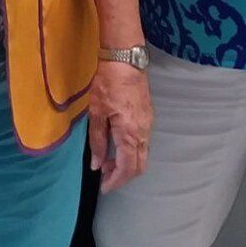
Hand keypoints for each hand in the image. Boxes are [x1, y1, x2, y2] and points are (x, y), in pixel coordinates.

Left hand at [88, 58, 152, 192]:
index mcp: (130, 133)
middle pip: (139, 165)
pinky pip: (143, 143)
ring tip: (107, 160)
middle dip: (123, 175)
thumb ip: (98, 141)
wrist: (125, 59)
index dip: (116, 181)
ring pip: (142, 154)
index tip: (104, 187)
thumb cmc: (108, 83)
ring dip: (127, 163)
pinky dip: (131, 151)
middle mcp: (144, 132)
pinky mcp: (148, 116)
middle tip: (105, 175)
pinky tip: (117, 145)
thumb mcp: (96, 112)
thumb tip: (97, 165)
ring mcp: (148, 124)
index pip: (127, 168)